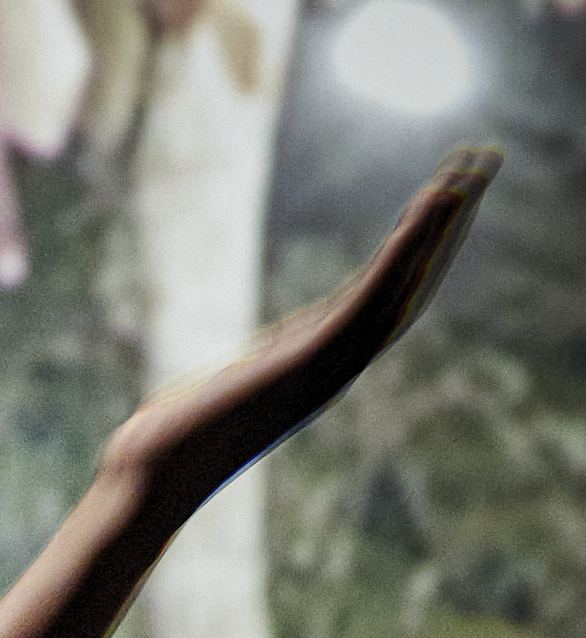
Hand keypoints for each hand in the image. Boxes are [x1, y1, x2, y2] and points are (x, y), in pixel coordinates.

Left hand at [109, 149, 494, 497]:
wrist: (154, 475)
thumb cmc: (169, 443)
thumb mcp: (222, 390)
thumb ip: (252, 368)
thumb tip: (248, 361)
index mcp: (320, 363)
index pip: (385, 295)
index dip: (419, 247)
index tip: (441, 196)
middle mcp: (339, 363)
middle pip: (412, 282)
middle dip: (449, 224)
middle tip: (484, 162)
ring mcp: (332, 363)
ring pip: (405, 283)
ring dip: (441, 225)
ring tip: (472, 170)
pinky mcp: (314, 359)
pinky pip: (374, 293)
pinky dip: (406, 248)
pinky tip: (428, 203)